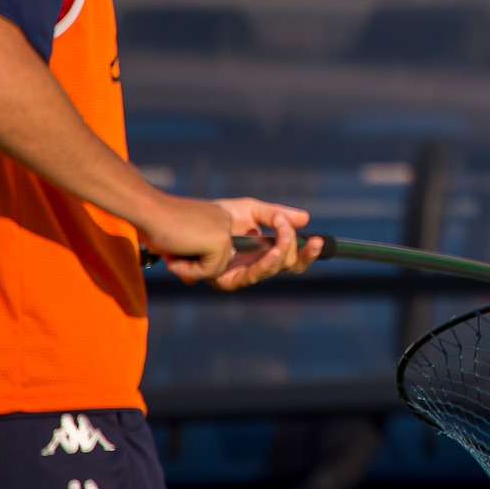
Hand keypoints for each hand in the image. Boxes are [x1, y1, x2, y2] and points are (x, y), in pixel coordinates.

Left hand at [145, 196, 318, 289]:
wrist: (170, 218)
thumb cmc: (207, 215)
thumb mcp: (248, 210)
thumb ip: (275, 215)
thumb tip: (306, 219)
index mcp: (259, 255)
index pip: (290, 260)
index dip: (307, 253)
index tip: (318, 240)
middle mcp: (248, 269)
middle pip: (283, 267)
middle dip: (291, 248)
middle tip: (288, 230)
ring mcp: (232, 276)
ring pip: (265, 272)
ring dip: (276, 255)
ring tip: (279, 238)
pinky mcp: (217, 278)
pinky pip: (246, 274)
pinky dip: (255, 257)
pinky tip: (255, 238)